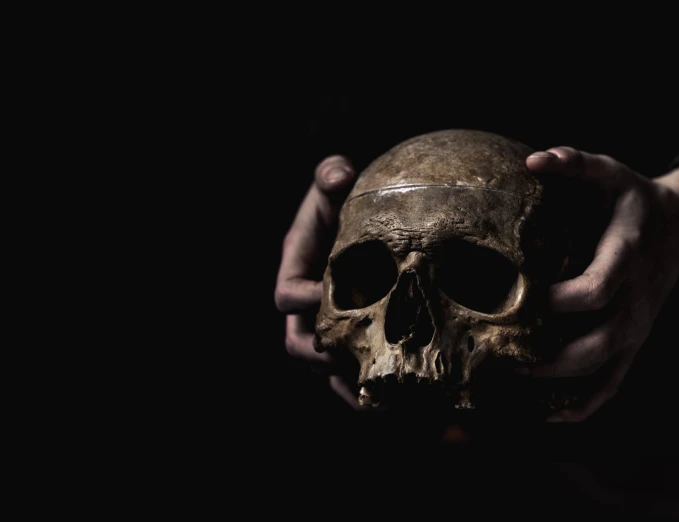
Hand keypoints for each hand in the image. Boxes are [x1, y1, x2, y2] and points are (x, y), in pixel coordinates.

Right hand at [274, 155, 363, 407]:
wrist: (357, 225)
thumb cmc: (342, 203)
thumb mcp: (333, 186)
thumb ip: (331, 175)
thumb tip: (340, 173)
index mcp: (295, 270)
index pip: (287, 294)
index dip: (304, 301)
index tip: (330, 300)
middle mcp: (303, 307)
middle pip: (297, 343)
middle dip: (320, 353)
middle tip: (350, 358)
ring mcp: (322, 327)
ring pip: (321, 368)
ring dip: (344, 382)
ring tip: (376, 397)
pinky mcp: (344, 341)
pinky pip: (345, 376)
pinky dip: (362, 392)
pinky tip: (390, 405)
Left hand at [526, 148, 678, 421]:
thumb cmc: (633, 199)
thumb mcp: (611, 172)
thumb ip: (575, 162)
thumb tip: (533, 160)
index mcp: (627, 257)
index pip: (594, 291)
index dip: (555, 302)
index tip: (516, 300)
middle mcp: (635, 300)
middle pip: (596, 345)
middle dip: (548, 357)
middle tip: (500, 357)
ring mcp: (637, 327)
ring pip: (603, 373)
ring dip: (558, 388)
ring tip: (511, 390)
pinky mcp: (634, 342)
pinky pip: (613, 384)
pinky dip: (583, 405)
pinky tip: (547, 413)